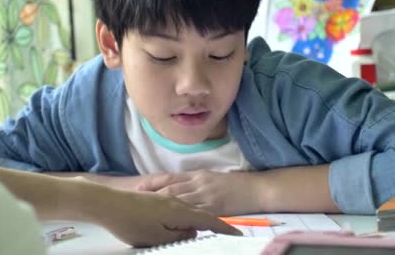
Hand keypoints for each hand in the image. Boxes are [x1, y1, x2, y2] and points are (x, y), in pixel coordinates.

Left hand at [97, 188, 241, 246]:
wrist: (107, 203)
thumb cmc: (132, 223)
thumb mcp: (158, 238)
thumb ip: (179, 236)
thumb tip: (193, 233)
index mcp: (180, 211)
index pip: (208, 220)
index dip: (224, 228)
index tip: (237, 234)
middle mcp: (176, 200)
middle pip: (199, 213)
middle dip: (211, 223)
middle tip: (222, 233)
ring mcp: (165, 198)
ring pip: (187, 208)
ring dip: (196, 218)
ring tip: (200, 229)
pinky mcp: (154, 199)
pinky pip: (176, 206)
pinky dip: (182, 214)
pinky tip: (177, 219)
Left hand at [136, 170, 259, 215]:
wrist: (258, 189)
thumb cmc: (237, 184)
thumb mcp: (212, 178)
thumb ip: (196, 183)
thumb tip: (178, 190)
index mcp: (197, 175)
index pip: (170, 177)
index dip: (154, 182)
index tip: (139, 186)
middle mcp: (199, 183)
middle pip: (171, 188)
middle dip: (152, 193)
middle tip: (136, 198)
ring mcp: (206, 195)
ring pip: (180, 199)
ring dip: (162, 204)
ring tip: (146, 210)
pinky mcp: (214, 207)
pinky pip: (194, 212)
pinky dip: (180, 216)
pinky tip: (170, 221)